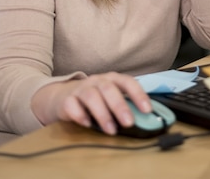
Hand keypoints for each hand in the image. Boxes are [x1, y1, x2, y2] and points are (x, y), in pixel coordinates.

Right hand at [31, 72, 151, 134]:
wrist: (62, 96)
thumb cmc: (94, 98)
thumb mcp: (110, 97)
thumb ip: (125, 104)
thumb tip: (145, 120)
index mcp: (111, 79)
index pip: (127, 82)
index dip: (138, 94)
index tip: (147, 110)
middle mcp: (97, 81)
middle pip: (109, 88)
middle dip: (120, 105)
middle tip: (129, 123)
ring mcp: (80, 89)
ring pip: (91, 96)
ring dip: (102, 113)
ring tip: (111, 130)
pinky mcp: (66, 100)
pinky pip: (71, 105)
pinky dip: (80, 114)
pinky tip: (87, 124)